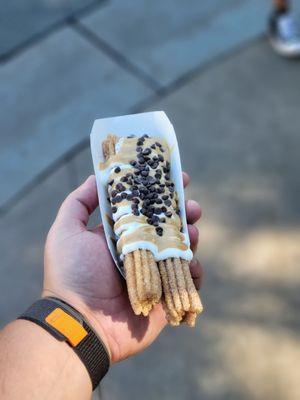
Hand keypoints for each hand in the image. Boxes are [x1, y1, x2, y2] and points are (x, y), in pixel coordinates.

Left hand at [43, 174, 202, 362]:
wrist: (81, 322)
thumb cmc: (72, 274)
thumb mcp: (66, 231)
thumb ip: (79, 202)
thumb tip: (97, 176)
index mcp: (119, 235)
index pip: (144, 208)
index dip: (159, 192)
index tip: (174, 176)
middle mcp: (138, 251)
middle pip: (167, 226)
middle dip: (182, 212)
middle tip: (192, 205)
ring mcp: (153, 273)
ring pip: (180, 249)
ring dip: (190, 236)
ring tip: (192, 229)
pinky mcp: (165, 295)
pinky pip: (187, 279)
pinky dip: (194, 270)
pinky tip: (191, 263)